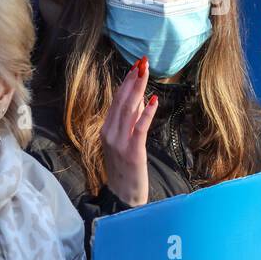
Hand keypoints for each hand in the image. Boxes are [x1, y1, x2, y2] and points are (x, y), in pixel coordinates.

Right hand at [101, 58, 157, 206]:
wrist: (123, 197)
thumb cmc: (125, 170)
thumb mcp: (124, 142)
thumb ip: (130, 121)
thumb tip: (139, 99)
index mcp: (106, 130)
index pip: (116, 101)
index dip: (126, 82)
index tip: (135, 66)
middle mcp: (109, 134)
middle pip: (121, 102)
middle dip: (132, 81)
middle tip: (142, 62)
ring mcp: (119, 143)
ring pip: (128, 111)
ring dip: (138, 90)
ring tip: (145, 73)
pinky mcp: (132, 152)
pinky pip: (139, 129)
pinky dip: (146, 114)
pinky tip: (154, 100)